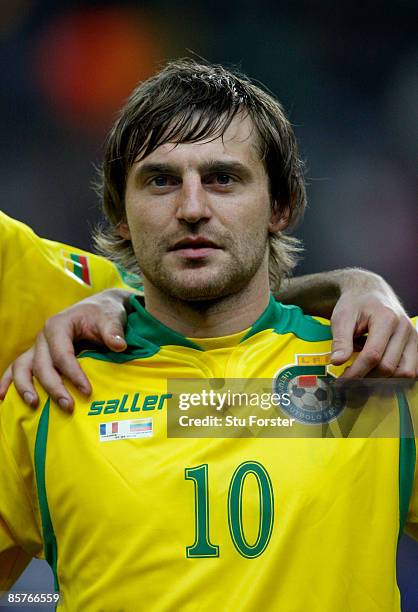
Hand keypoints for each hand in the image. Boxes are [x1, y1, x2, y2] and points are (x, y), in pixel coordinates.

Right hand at [0, 289, 132, 410]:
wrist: (98, 308)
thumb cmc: (103, 313)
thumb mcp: (111, 317)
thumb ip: (113, 331)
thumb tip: (118, 345)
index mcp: (58, 325)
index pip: (62, 354)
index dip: (73, 374)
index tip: (87, 391)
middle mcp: (43, 336)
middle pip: (42, 364)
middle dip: (53, 387)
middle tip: (68, 406)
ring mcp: (37, 347)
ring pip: (23, 367)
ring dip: (25, 387)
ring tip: (33, 405)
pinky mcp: (37, 356)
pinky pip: (18, 368)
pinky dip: (8, 382)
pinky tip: (2, 399)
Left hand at [329, 271, 416, 377]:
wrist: (370, 291)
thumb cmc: (355, 303)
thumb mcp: (341, 317)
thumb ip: (340, 340)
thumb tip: (336, 362)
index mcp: (386, 318)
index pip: (373, 355)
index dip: (356, 372)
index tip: (342, 381)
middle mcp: (405, 328)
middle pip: (388, 366)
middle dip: (367, 377)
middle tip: (348, 378)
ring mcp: (413, 336)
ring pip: (404, 372)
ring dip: (383, 379)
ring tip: (363, 371)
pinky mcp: (415, 344)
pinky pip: (411, 369)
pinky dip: (395, 376)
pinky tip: (376, 370)